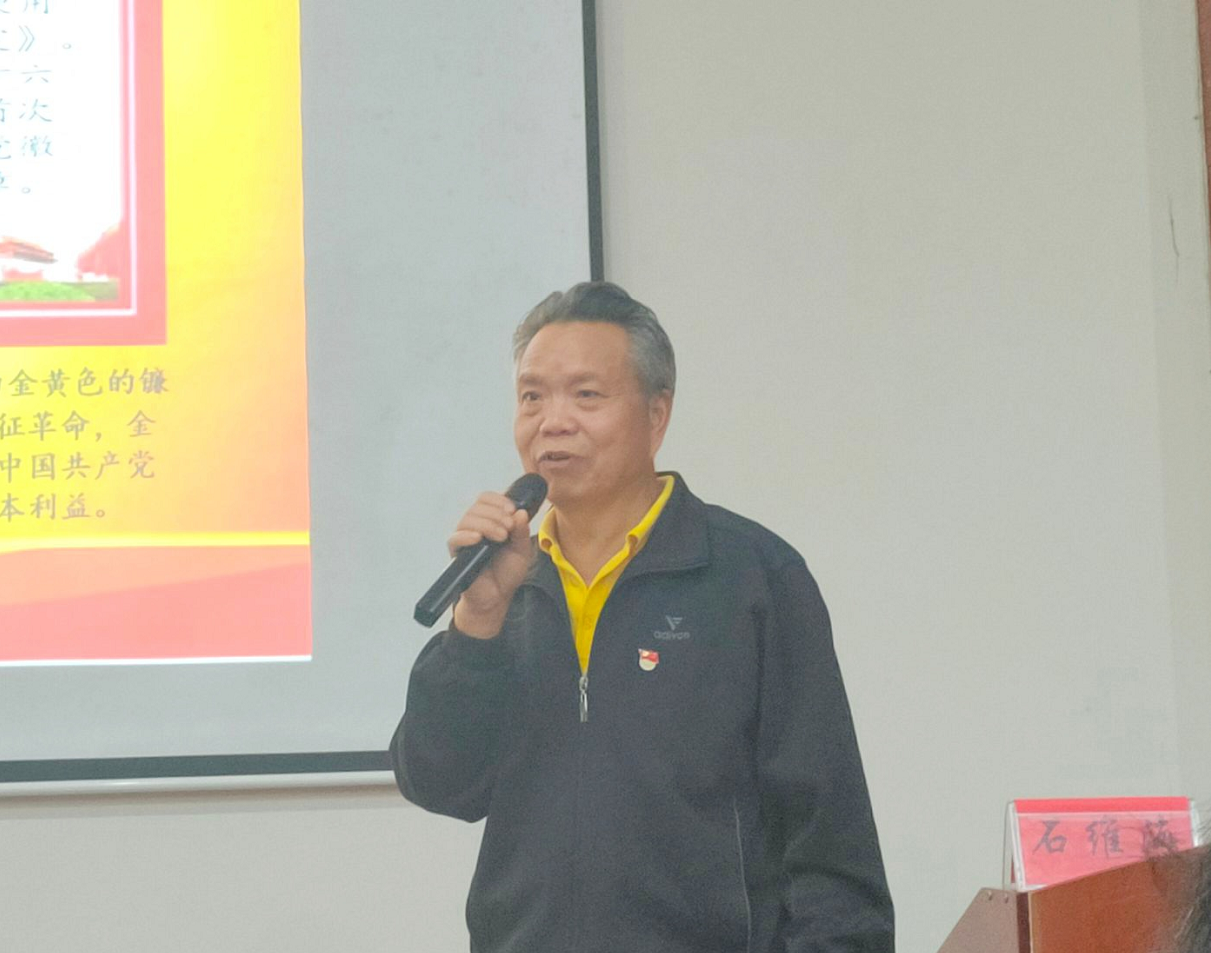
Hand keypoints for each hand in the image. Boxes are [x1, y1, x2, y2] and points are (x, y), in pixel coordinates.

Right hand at [447, 491, 534, 637]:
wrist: (497, 596)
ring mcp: (464, 539)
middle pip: (477, 506)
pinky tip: (478, 539)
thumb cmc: (507, 572)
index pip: (486, 499)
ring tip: (502, 536)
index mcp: (489, 521)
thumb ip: (522, 532)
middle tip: (509, 528)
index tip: (512, 510)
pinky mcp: (457, 554)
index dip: (498, 500)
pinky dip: (465, 536)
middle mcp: (474, 527)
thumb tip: (520, 512)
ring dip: (487, 524)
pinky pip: (454, 539)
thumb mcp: (522, 550)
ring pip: (467, 519)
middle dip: (496, 514)